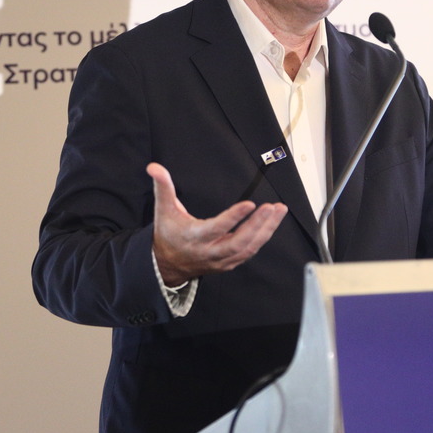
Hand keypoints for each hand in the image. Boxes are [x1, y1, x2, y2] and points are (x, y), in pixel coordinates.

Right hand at [147, 162, 286, 285]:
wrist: (167, 265)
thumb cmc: (168, 234)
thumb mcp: (163, 210)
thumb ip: (162, 187)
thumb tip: (154, 167)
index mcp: (194, 237)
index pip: (216, 228)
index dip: (234, 218)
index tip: (250, 204)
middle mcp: (209, 251)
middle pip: (239, 241)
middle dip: (258, 225)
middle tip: (272, 207)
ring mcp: (221, 260)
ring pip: (248, 248)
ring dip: (266, 230)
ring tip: (279, 211)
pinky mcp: (229, 263)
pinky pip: (250, 252)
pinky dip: (262, 238)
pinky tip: (271, 223)